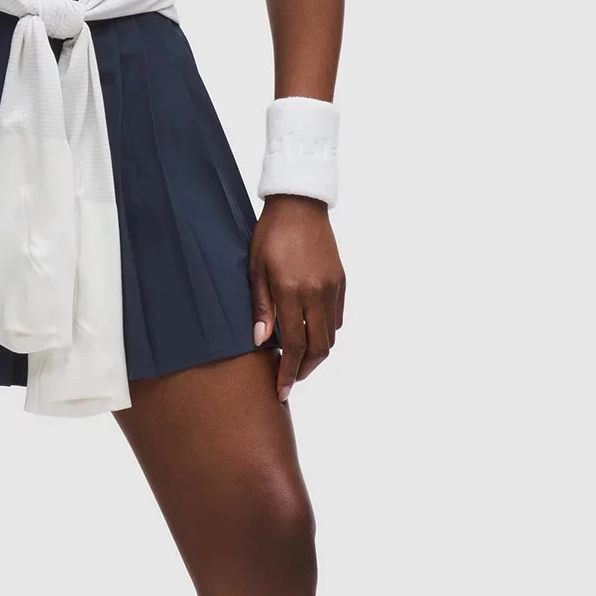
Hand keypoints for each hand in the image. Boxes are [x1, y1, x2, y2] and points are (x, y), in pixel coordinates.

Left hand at [249, 195, 344, 400]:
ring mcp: (332, 287)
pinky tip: (311, 333)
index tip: (282, 390)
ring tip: (299, 360)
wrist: (300, 204)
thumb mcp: (255, 269)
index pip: (292, 344)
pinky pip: (336, 317)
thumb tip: (260, 342)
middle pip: (317, 347)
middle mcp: (316, 292)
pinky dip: (325, 332)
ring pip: (330, 336)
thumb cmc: (270, 234)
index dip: (287, 372)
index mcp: (291, 290)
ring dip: (316, 353)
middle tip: (290, 379)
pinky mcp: (341, 281)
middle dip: (304, 369)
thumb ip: (260, 307)